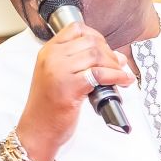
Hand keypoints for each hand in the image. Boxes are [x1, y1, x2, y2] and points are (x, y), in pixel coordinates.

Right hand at [16, 23, 134, 160]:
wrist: (37, 131)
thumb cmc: (48, 108)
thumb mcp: (56, 77)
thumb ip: (77, 63)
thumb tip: (113, 56)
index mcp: (48, 52)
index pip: (75, 29)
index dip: (96, 36)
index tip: (105, 48)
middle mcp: (52, 58)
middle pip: (90, 41)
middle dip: (109, 52)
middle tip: (117, 65)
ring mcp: (59, 71)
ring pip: (97, 55)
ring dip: (115, 65)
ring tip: (121, 75)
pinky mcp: (70, 87)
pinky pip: (100, 74)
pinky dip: (116, 76)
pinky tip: (123, 81)